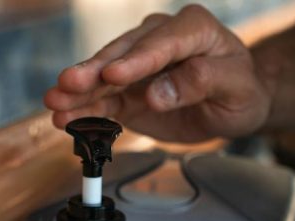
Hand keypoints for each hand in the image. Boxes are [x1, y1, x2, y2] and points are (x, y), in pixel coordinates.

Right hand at [44, 4, 271, 142]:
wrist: (234, 102)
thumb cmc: (240, 88)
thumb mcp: (235, 86)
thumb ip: (200, 83)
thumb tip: (159, 92)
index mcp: (192, 29)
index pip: (160, 44)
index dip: (136, 60)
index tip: (114, 75)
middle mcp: (159, 40)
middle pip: (122, 54)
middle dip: (94, 71)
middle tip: (69, 83)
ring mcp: (139, 65)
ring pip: (104, 77)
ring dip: (78, 92)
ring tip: (54, 104)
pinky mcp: (128, 91)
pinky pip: (104, 101)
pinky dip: (84, 110)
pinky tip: (64, 118)